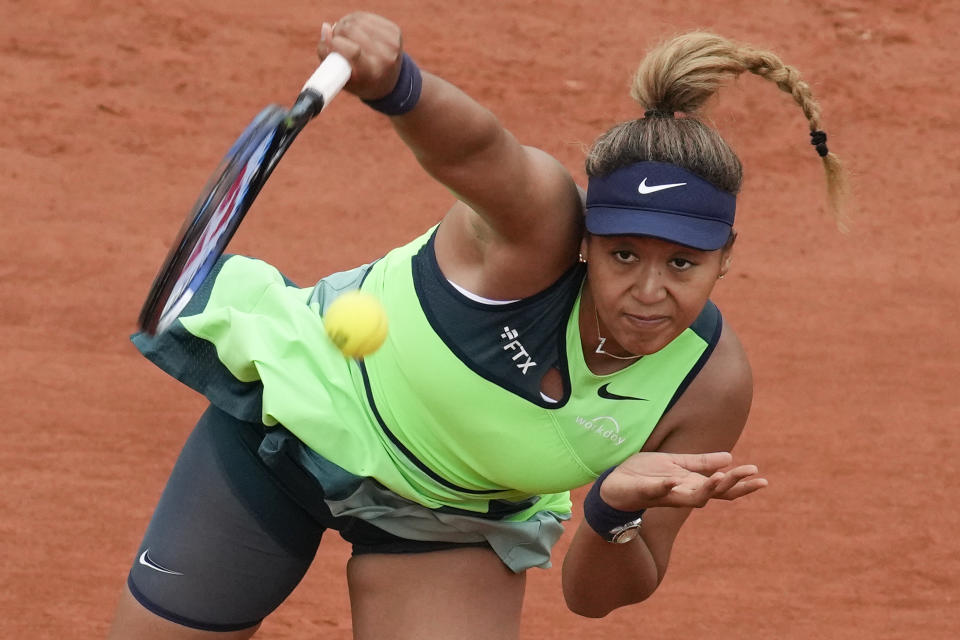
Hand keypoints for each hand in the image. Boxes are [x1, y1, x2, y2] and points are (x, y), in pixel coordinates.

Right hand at [316, 12, 403, 100]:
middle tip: (335, 38)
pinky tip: (356, 30)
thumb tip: (326, 27)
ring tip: (344, 35)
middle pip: (352, 30)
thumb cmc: (360, 81)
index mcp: (372, 74)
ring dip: (346, 24)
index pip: (353, 51)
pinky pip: (367, 17)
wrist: (389, 81)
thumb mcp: (341, 78)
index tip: (328, 42)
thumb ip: (327, 56)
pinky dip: (356, 21)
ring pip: (358, 20)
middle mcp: (386, 58)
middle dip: (338, 31)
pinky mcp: (395, 31)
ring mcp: (392, 43)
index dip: (335, 43)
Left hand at [599, 451, 767, 510]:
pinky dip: (666, 487)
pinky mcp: (644, 492)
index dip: (742, 485)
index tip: (762, 478)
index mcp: (690, 485)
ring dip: (707, 488)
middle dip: (732, 485)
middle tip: (752, 475)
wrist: (614, 485)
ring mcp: (664, 495)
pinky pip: (657, 491)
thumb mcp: (676, 463)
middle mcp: (682, 494)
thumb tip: (730, 458)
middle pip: (713, 494)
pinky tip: (675, 481)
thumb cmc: (645, 475)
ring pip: (691, 498)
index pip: (722, 489)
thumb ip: (701, 463)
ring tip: (721, 477)